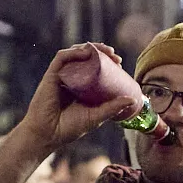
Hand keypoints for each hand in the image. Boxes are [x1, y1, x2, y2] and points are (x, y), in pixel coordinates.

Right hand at [14, 44, 139, 162]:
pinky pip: (61, 58)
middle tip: (115, 55)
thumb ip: (113, 108)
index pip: (94, 67)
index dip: (107, 61)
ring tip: (105, 50)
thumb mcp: (96, 116)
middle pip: (85, 57)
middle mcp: (71, 78)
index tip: (119, 62)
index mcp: (81, 86)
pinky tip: (85, 52)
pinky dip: (73, 52)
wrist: (48, 134)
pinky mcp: (51, 75)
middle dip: (100, 52)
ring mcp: (61, 76)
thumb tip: (133, 99)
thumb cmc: (70, 128)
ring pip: (74, 54)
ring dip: (89, 48)